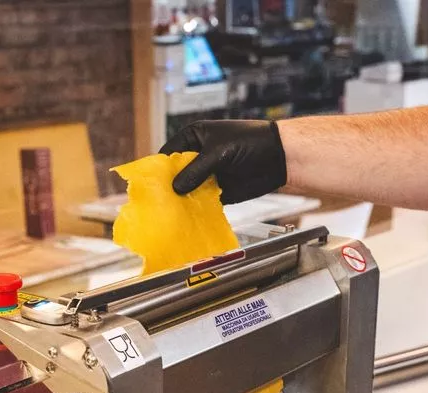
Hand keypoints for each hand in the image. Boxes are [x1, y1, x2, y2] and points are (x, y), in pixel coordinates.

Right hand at [159, 120, 286, 204]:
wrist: (279, 157)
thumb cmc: (251, 142)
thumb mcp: (219, 152)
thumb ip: (197, 170)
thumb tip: (175, 188)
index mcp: (194, 138)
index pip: (168, 154)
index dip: (159, 169)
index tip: (148, 185)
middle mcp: (197, 157)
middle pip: (176, 175)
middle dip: (169, 188)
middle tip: (157, 203)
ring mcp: (207, 176)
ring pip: (188, 191)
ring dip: (181, 202)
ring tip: (169, 215)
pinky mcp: (218, 192)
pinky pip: (202, 203)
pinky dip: (196, 210)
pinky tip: (188, 219)